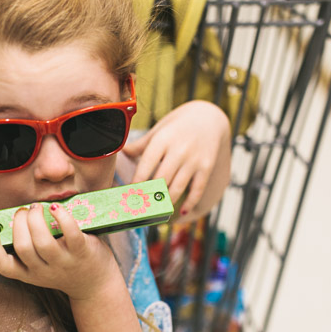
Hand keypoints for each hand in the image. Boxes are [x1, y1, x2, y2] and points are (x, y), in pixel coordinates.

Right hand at [0, 202, 119, 300]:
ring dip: (36, 219)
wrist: (96, 286)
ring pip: (42, 242)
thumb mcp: (40, 266)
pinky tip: (56, 207)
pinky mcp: (83, 253)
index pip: (3, 266)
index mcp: (29, 273)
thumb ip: (24, 251)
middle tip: (24, 210)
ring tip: (37, 207)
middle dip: (19, 223)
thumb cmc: (64, 267)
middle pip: (22, 247)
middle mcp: (44, 271)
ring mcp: (64, 263)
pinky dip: (62, 217)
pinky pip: (70, 234)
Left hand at [123, 100, 230, 219]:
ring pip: (177, 188)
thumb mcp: (159, 130)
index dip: (136, 183)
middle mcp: (178, 150)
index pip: (145, 165)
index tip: (128, 196)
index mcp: (162, 140)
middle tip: (139, 211)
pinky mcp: (206, 167)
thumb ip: (141, 144)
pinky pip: (197, 189)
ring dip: (165, 204)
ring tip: (156, 214)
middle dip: (149, 197)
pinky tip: (181, 212)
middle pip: (160, 180)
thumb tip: (122, 152)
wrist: (209, 117)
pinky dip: (189, 203)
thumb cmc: (177, 125)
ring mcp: (193, 160)